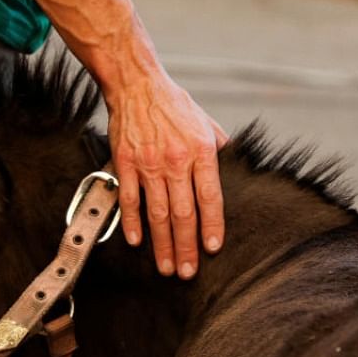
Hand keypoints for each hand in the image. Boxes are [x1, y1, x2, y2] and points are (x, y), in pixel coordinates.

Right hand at [108, 74, 227, 278]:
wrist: (136, 84)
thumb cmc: (173, 104)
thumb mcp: (205, 122)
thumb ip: (219, 148)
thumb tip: (232, 168)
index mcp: (201, 151)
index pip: (210, 197)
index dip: (211, 226)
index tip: (212, 249)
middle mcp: (176, 160)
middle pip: (183, 213)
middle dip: (187, 246)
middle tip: (188, 272)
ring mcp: (148, 163)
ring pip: (157, 213)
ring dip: (162, 244)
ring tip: (166, 266)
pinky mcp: (125, 163)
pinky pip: (130, 200)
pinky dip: (133, 223)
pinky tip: (138, 242)